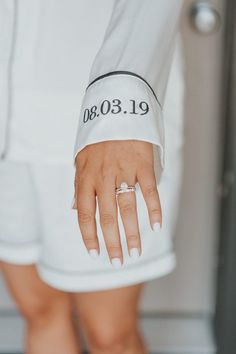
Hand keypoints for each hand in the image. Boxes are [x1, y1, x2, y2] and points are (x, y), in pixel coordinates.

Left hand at [73, 140, 161, 266]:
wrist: (116, 108)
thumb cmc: (97, 136)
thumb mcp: (80, 158)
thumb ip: (78, 184)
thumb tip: (73, 207)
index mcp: (86, 177)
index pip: (85, 214)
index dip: (89, 236)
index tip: (94, 253)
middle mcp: (103, 177)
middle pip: (107, 217)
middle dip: (112, 243)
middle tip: (118, 262)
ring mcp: (124, 171)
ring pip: (128, 209)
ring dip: (132, 233)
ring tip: (135, 252)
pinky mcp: (143, 164)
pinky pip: (149, 191)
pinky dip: (154, 210)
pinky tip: (156, 227)